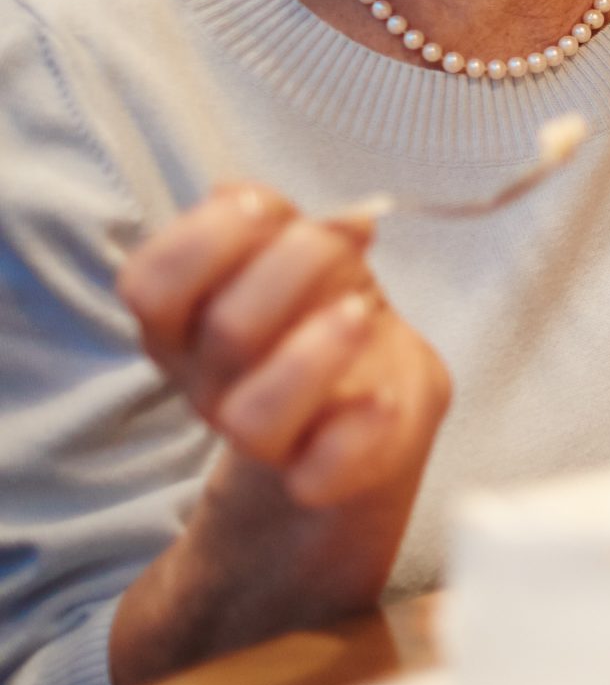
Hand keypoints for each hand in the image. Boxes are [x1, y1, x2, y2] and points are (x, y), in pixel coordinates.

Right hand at [116, 182, 449, 510]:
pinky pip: (321, 473)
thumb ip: (297, 228)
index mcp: (183, 323)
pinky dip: (359, 431)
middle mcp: (208, 383)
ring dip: (317, 354)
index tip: (265, 207)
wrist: (369, 408)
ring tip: (361, 315)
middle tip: (345, 250)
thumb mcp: (303, 259)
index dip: (206, 237)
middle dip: (295, 268)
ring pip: (254, 416)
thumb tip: (345, 219)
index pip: (149, 285)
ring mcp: (261, 439)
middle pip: (227, 330)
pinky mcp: (320, 476)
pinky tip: (384, 397)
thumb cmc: (319, 317)